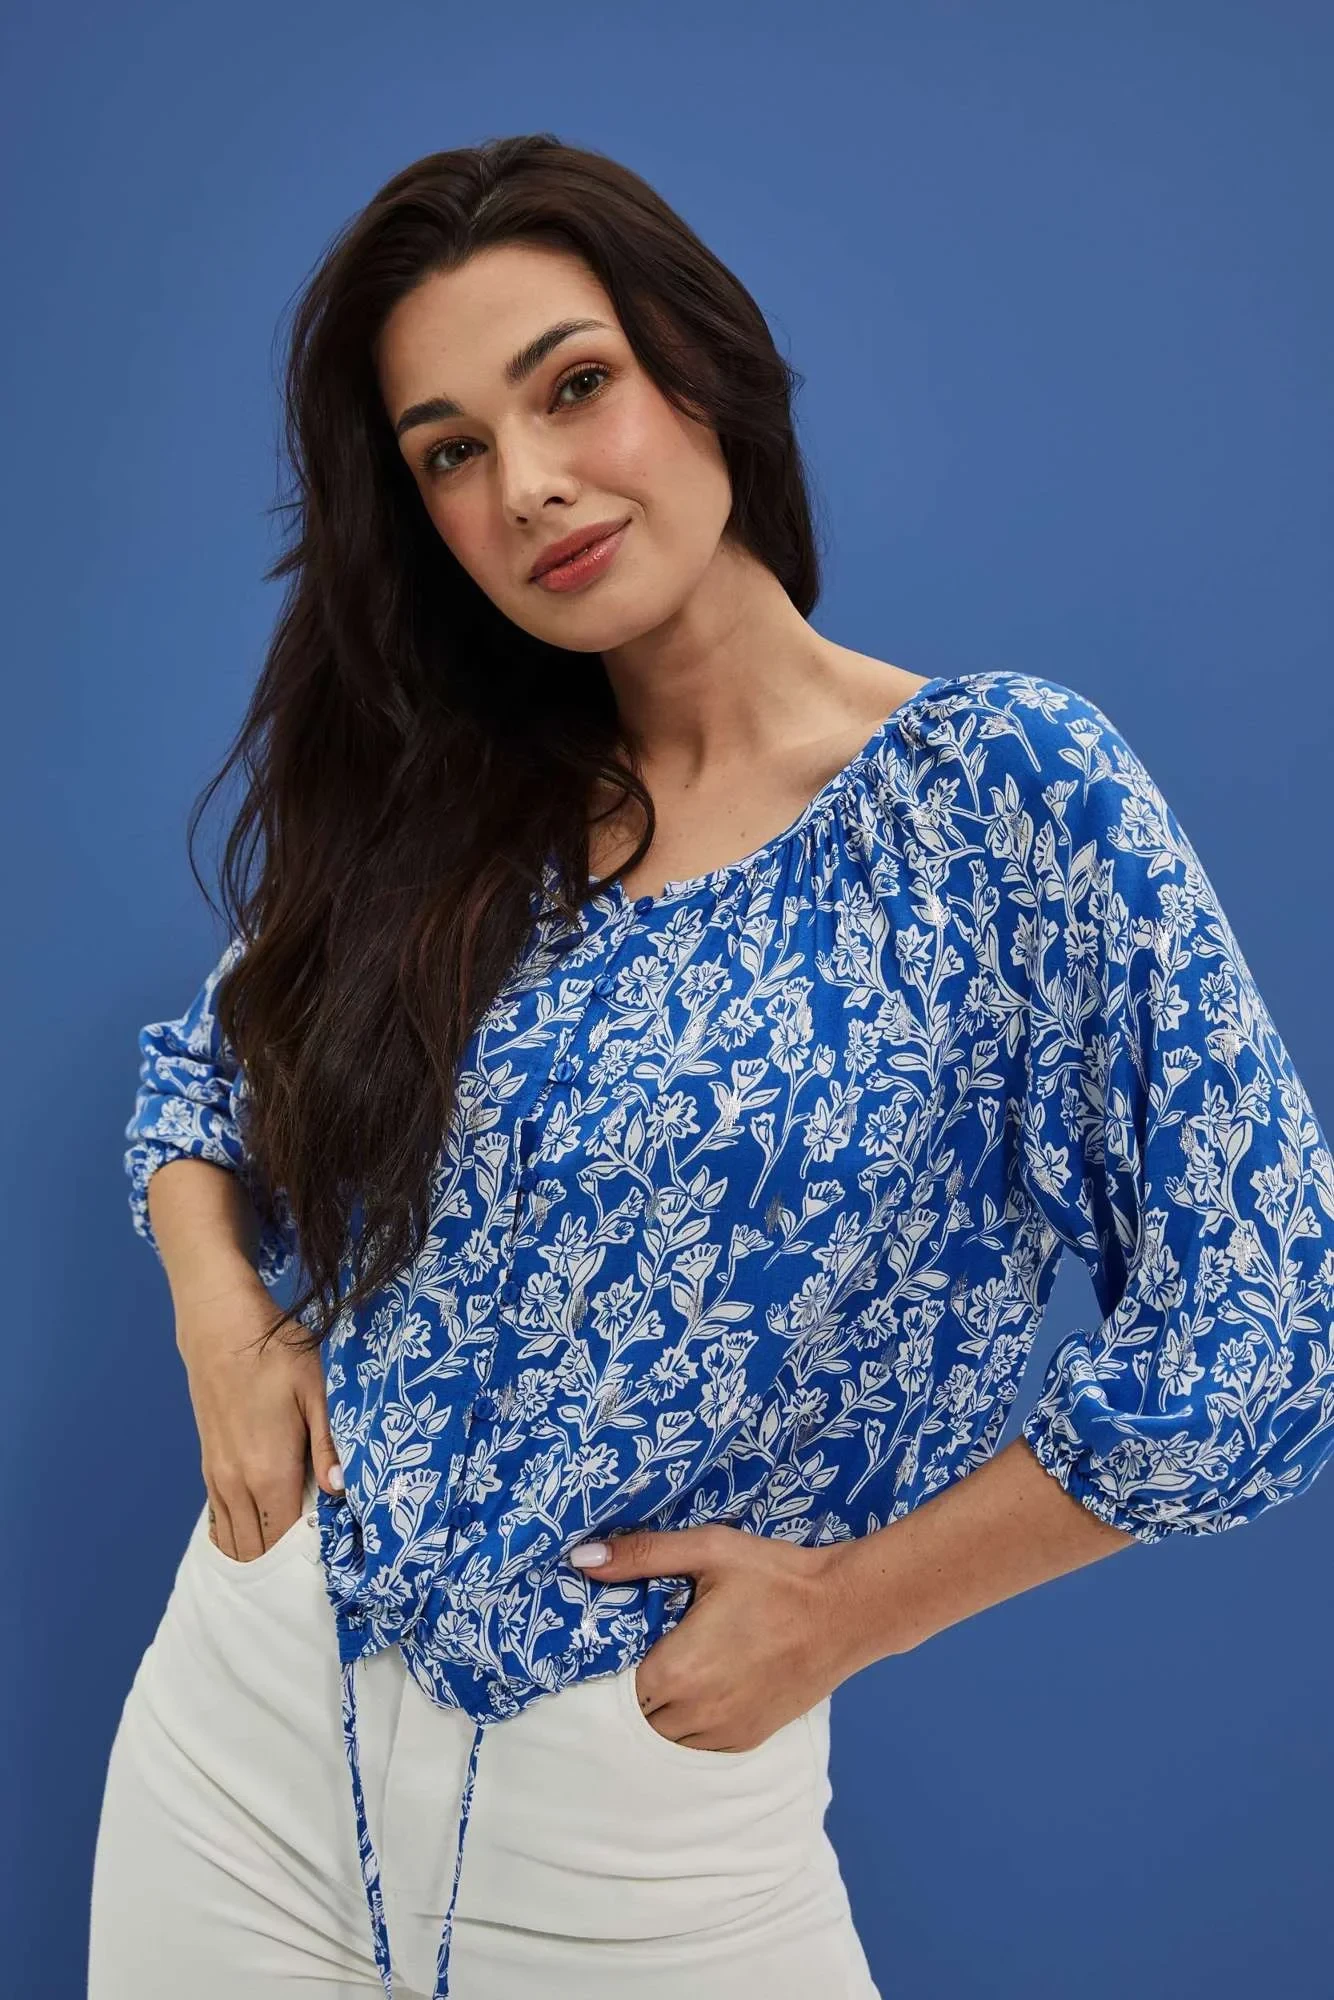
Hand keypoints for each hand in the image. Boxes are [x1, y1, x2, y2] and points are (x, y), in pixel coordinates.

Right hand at [176, 1272, 342, 1561]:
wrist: (219, 1326)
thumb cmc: (276, 1353)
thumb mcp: (317, 1392)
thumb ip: (329, 1447)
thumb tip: (342, 1493)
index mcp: (270, 1472)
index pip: (286, 1541)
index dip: (304, 1562)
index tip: (327, 1572)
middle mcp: (237, 1483)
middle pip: (255, 1550)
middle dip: (279, 1568)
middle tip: (308, 1577)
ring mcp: (217, 1475)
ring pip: (232, 1539)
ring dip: (255, 1555)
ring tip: (284, 1568)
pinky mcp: (208, 1463)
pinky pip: (219, 1517)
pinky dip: (236, 1534)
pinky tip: (254, 1538)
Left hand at [566, 1523, 868, 1751]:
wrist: (845, 1610)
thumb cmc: (775, 1577)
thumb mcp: (708, 1551)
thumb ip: (642, 1555)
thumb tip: (581, 1560)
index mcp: (677, 1669)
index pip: (613, 1686)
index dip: (611, 1664)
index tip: (619, 1638)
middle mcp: (694, 1714)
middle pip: (635, 1715)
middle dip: (633, 1687)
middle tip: (648, 1648)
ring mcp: (722, 1733)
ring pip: (664, 1736)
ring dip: (660, 1710)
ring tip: (675, 1667)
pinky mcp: (747, 1741)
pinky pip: (697, 1745)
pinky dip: (689, 1724)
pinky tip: (702, 1687)